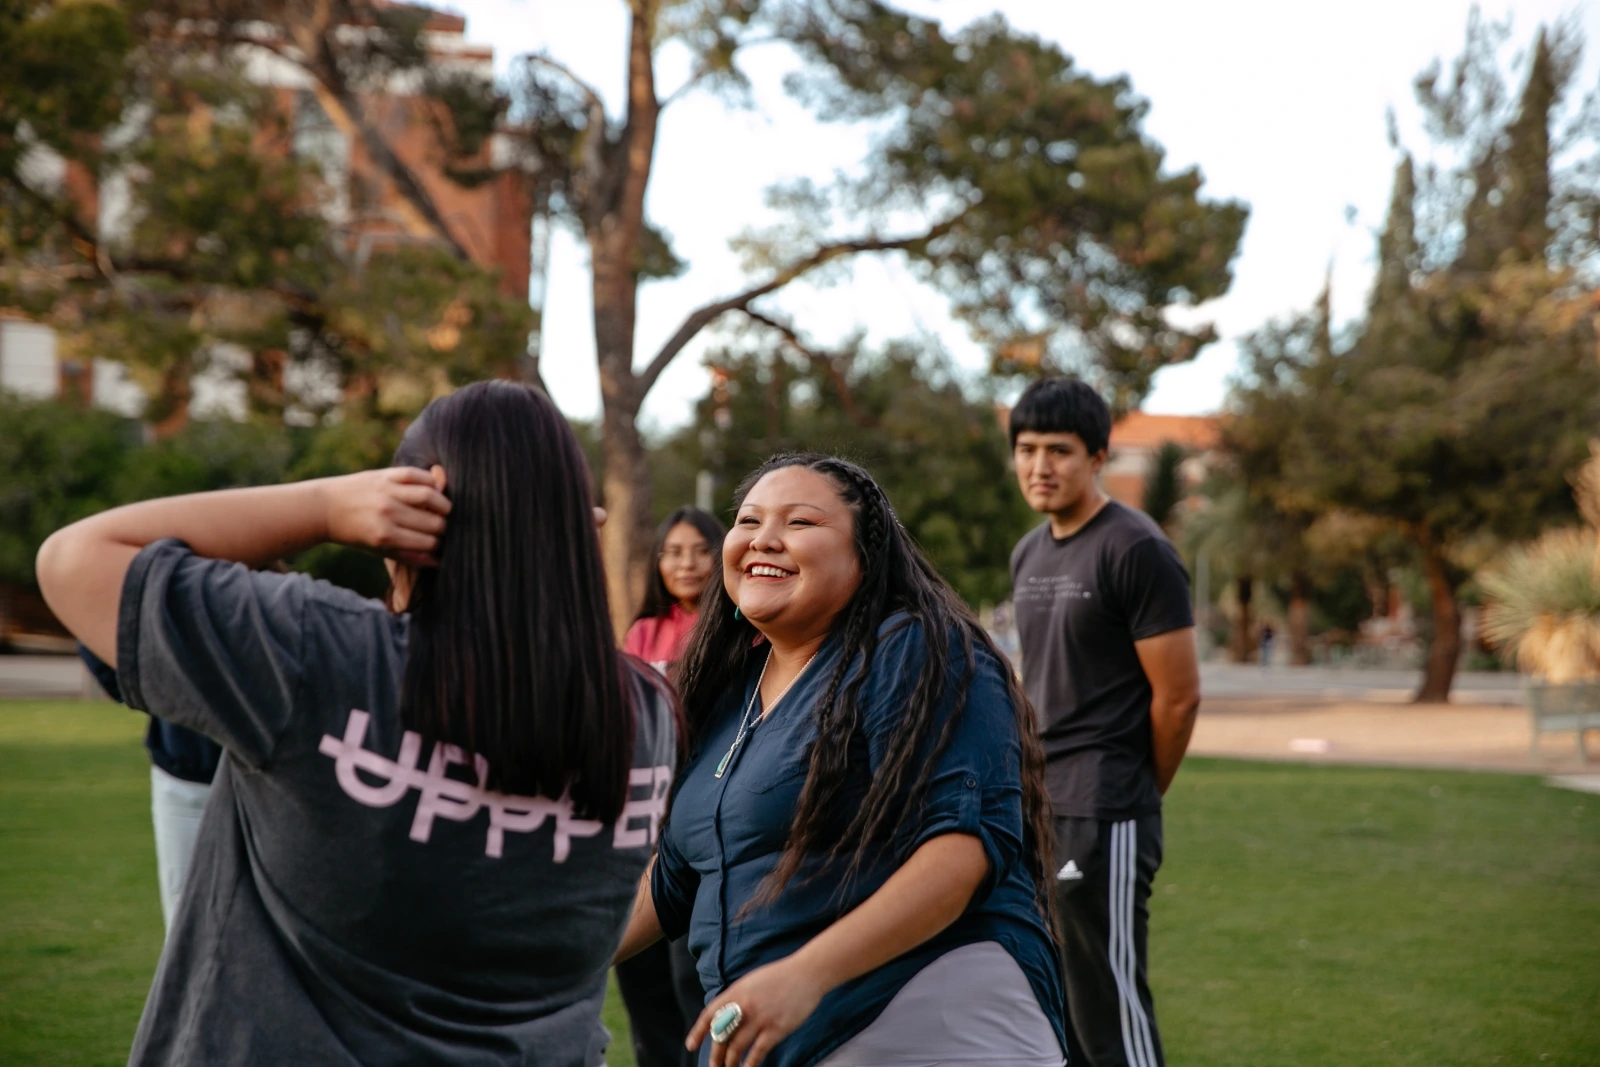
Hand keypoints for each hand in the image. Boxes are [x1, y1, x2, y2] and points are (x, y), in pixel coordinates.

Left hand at [324, 466, 450, 566]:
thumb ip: (409, 556)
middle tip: (446, 529)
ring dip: (444, 504)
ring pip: (430, 496)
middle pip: (433, 522)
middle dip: (444, 528)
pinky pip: (416, 475)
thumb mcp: (378, 550)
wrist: (324, 508)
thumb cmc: (355, 534)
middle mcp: (388, 513)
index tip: (442, 544)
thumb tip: (438, 560)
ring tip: (446, 510)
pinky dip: (431, 481)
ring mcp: (387, 492)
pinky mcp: (385, 475)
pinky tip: (435, 490)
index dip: (440, 545)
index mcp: (385, 536)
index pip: (429, 542)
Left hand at [688, 956, 827, 1066]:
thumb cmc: (780, 977)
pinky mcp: (776, 1029)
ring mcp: (760, 1018)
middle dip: (715, 1055)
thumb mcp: (751, 981)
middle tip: (713, 1066)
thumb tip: (725, 1017)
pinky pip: (758, 1052)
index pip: (710, 1014)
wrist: (807, 974)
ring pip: (736, 1047)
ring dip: (730, 1063)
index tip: (691, 1046)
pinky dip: (750, 1064)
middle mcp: (744, 1006)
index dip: (698, 1031)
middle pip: (721, 1035)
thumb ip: (737, 998)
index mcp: (736, 992)